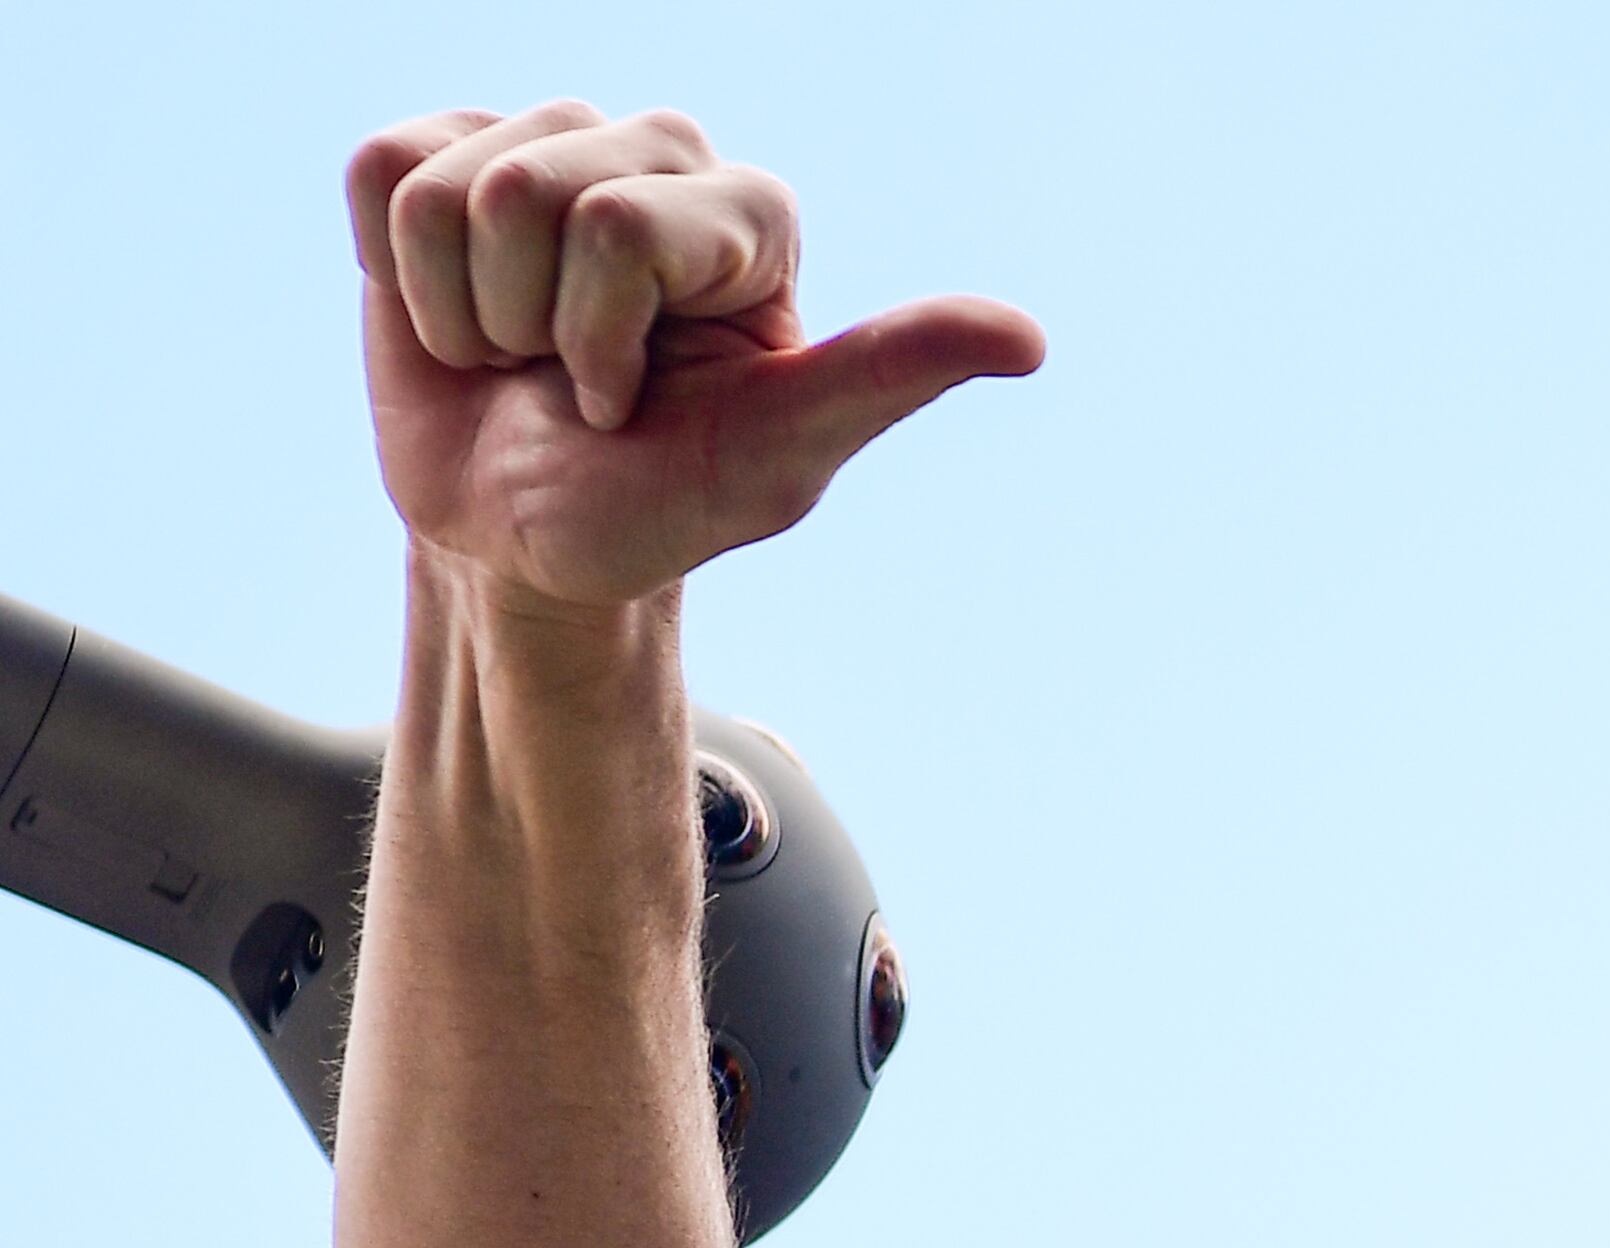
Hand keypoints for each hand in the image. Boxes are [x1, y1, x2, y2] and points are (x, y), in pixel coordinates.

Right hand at [348, 103, 1043, 607]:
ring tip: (521, 358)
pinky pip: (381, 178)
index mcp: (753, 214)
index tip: (636, 406)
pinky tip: (460, 316)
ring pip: (448, 191)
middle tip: (575, 385)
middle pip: (531, 192)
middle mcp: (663, 154)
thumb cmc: (655, 506)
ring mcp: (552, 142)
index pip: (621, 225)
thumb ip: (887, 376)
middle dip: (531, 326)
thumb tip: (1028, 339)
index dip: (599, 342)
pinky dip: (402, 282)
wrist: (520, 542)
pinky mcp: (443, 153)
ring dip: (465, 312)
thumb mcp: (776, 457)